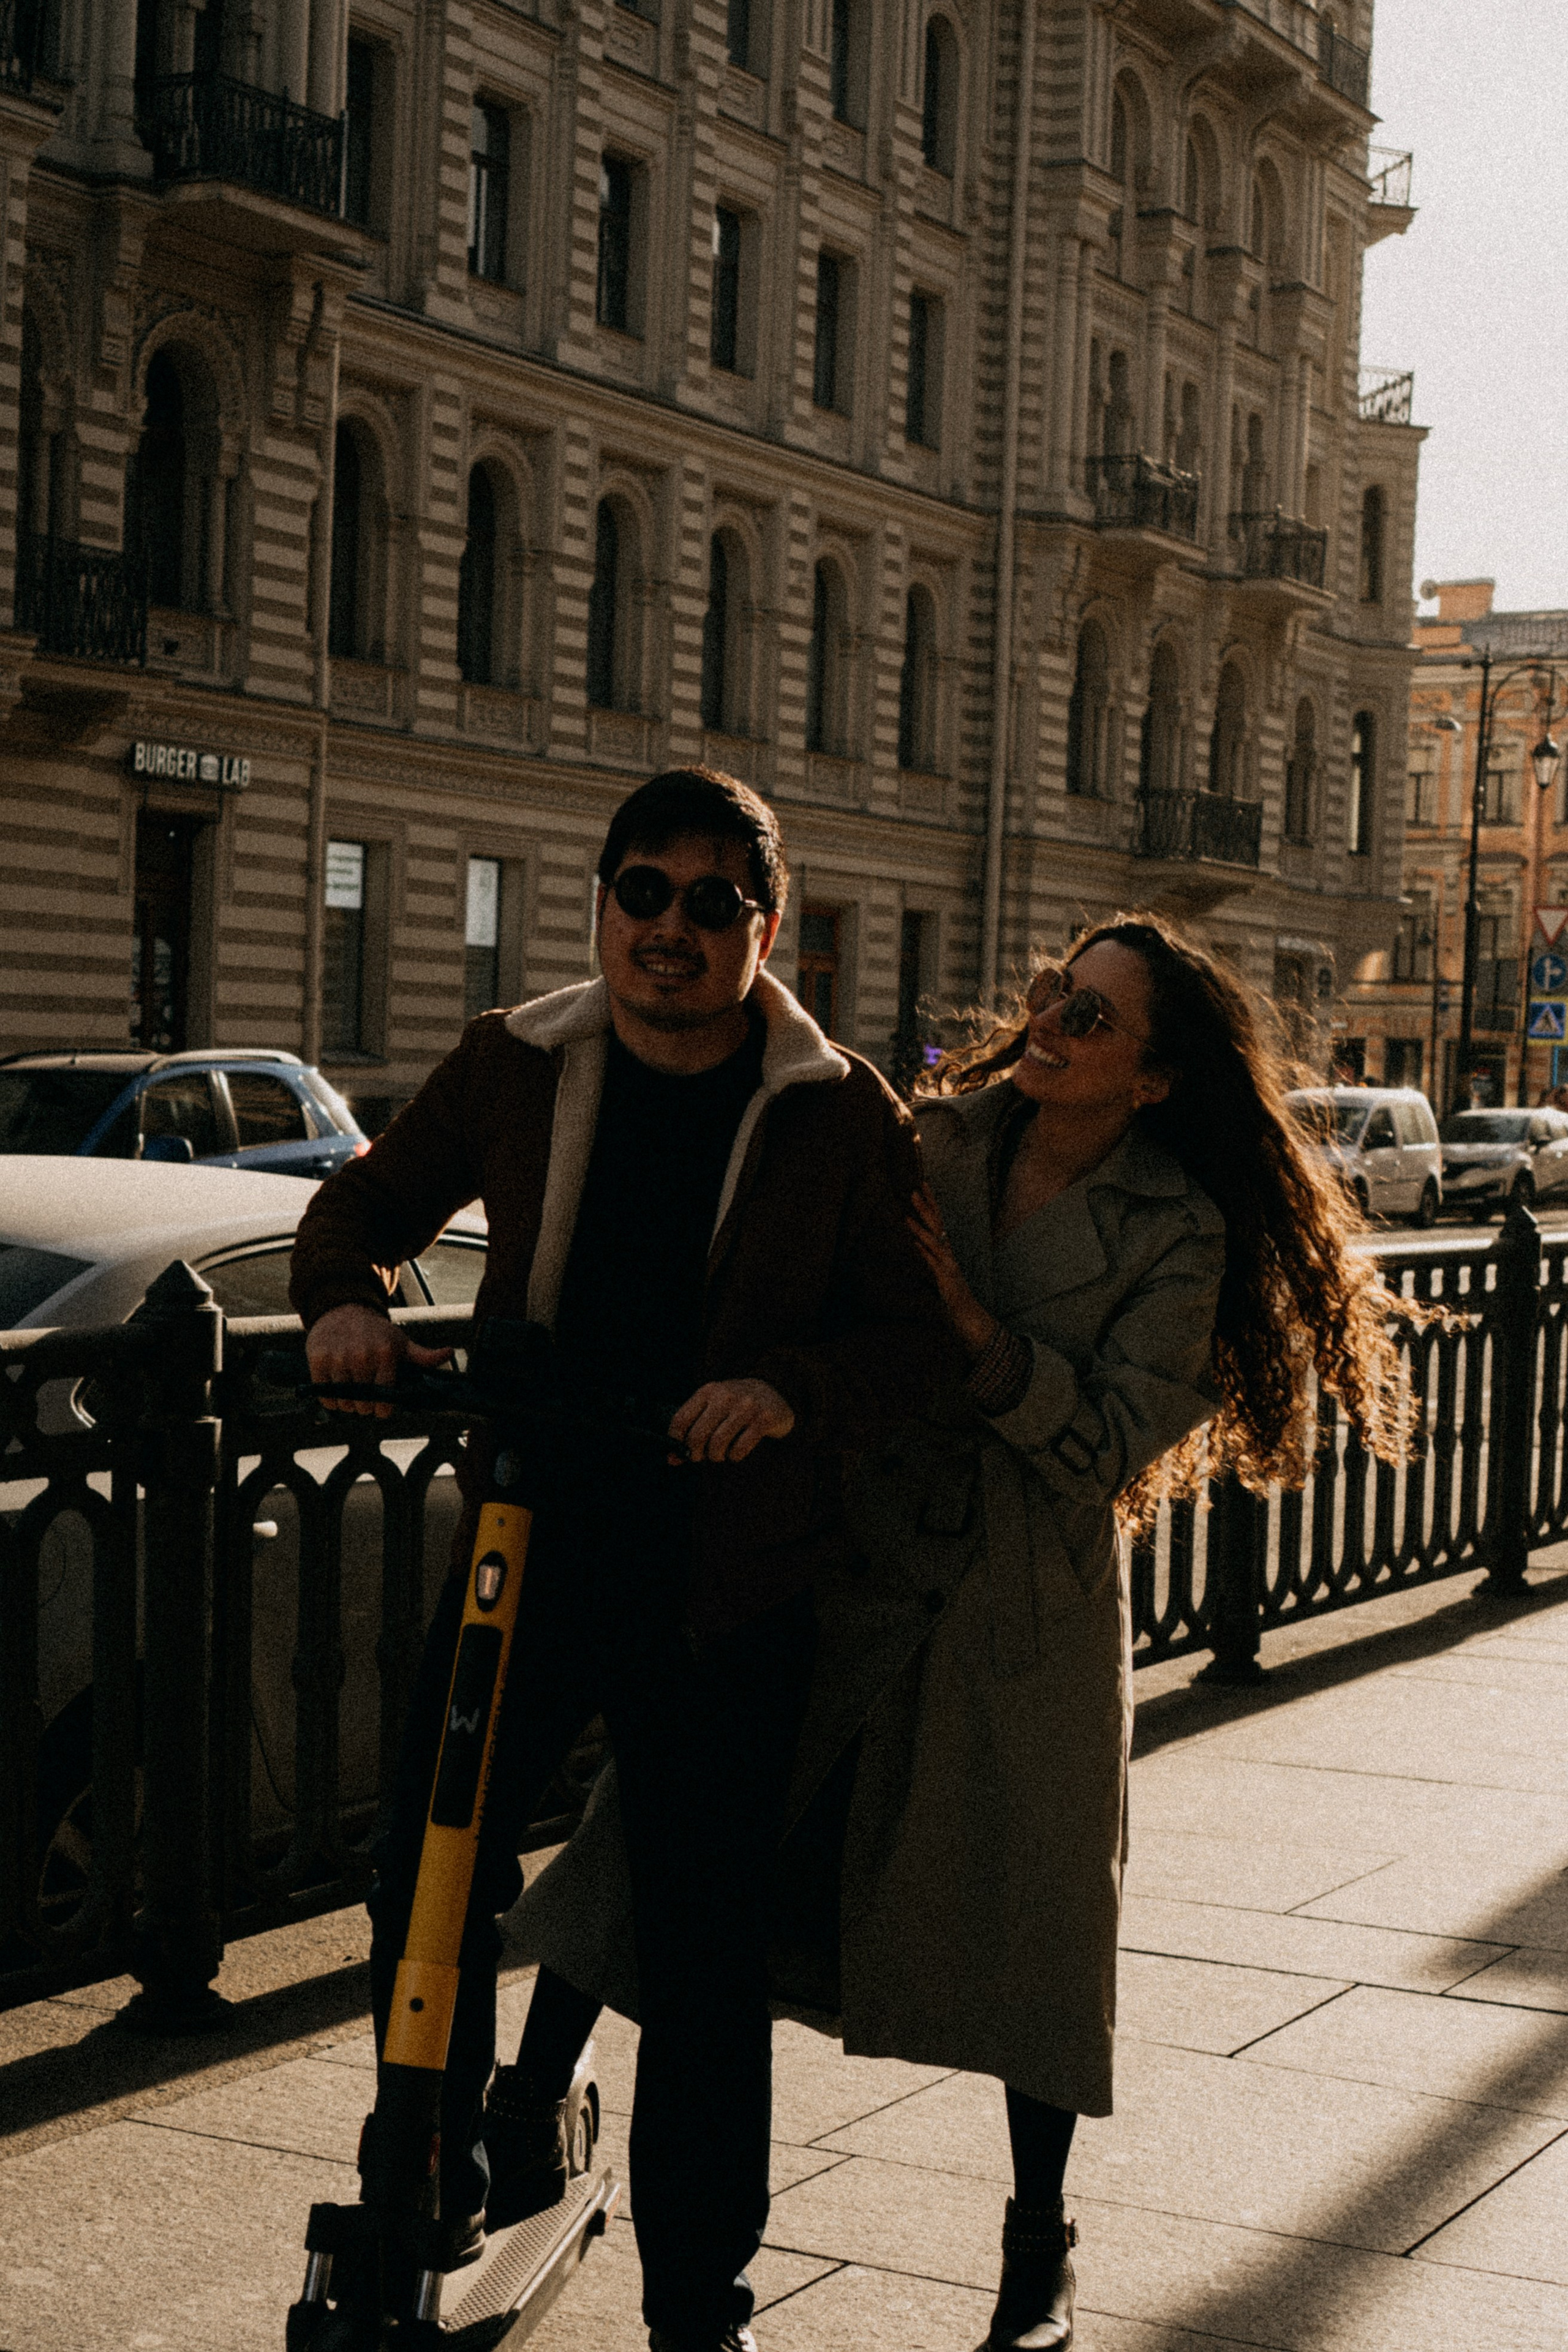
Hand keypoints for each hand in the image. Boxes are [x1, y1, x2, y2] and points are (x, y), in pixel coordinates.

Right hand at [305, 1302, 451, 1419]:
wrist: (343, 1310)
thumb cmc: (375, 1332)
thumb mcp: (401, 1342)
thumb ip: (424, 1355)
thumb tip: (449, 1353)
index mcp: (385, 1354)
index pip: (385, 1398)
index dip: (383, 1409)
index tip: (381, 1408)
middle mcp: (362, 1356)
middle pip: (363, 1404)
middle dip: (365, 1407)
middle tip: (365, 1399)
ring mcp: (338, 1358)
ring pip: (344, 1402)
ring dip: (347, 1405)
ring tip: (352, 1393)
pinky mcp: (318, 1360)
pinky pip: (325, 1396)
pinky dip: (330, 1400)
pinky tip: (337, 1390)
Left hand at [669, 1377, 796, 1463]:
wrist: (773, 1393)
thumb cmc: (735, 1405)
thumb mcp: (712, 1408)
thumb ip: (692, 1428)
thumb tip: (672, 1459)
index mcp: (708, 1391)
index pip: (681, 1419)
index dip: (675, 1440)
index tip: (679, 1450)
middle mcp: (725, 1396)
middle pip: (697, 1435)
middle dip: (695, 1453)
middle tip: (700, 1456)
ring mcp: (746, 1407)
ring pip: (718, 1444)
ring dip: (716, 1456)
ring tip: (719, 1454)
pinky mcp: (764, 1419)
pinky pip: (740, 1448)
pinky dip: (734, 1456)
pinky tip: (736, 1452)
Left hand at [908, 1185, 997, 1360]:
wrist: (967, 1313)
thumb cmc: (952, 1292)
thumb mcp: (936, 1270)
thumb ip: (927, 1255)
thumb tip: (916, 1242)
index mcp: (946, 1249)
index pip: (938, 1221)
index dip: (931, 1203)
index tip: (923, 1185)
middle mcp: (948, 1253)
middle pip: (938, 1225)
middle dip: (927, 1207)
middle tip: (916, 1189)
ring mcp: (948, 1264)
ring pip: (934, 1241)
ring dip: (920, 1228)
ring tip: (907, 1216)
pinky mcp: (945, 1277)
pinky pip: (933, 1262)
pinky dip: (924, 1252)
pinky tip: (915, 1243)